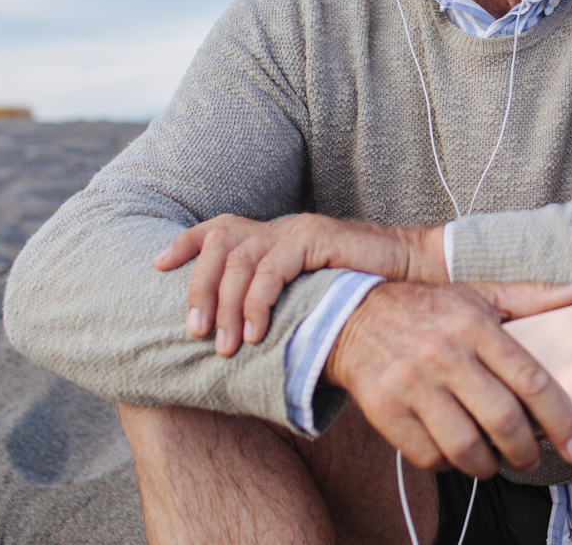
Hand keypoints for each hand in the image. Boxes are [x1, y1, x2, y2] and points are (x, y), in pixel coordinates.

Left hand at [154, 214, 446, 354]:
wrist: (415, 275)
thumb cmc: (363, 294)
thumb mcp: (310, 298)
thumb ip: (280, 305)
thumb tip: (239, 340)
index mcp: (275, 236)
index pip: (220, 228)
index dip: (186, 243)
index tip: (156, 264)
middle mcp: (281, 227)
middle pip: (220, 244)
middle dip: (199, 288)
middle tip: (193, 331)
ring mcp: (298, 229)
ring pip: (241, 260)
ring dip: (226, 305)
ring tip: (223, 344)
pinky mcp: (316, 238)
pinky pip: (273, 268)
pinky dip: (257, 301)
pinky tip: (255, 332)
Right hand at [324, 278, 571, 477]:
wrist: (350, 315)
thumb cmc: (430, 309)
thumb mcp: (482, 294)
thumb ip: (538, 297)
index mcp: (474, 324)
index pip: (530, 380)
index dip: (561, 419)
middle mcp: (443, 353)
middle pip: (502, 421)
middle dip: (527, 452)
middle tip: (532, 457)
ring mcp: (411, 383)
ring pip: (465, 448)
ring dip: (490, 465)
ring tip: (495, 459)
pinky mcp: (384, 409)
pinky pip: (428, 456)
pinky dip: (449, 464)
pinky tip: (455, 451)